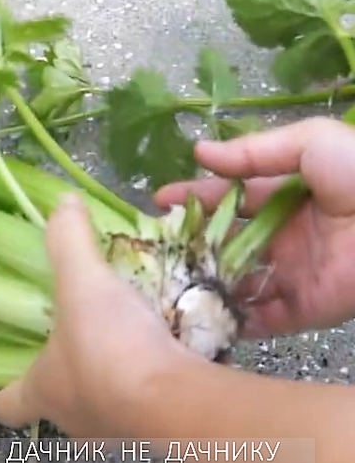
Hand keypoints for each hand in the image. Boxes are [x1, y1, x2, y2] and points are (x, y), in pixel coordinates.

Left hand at [0, 195, 199, 438]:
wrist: (179, 406)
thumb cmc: (112, 350)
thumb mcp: (84, 283)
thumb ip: (70, 242)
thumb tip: (62, 203)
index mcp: (43, 392)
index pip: (6, 403)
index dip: (4, 389)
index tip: (11, 368)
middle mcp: (75, 423)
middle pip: (60, 408)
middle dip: (70, 380)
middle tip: (84, 345)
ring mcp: (119, 437)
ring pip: (109, 414)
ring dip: (118, 386)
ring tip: (134, 347)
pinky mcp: (161, 437)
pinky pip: (153, 413)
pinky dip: (159, 390)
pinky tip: (174, 360)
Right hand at [155, 117, 354, 337]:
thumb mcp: (312, 144)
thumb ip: (254, 151)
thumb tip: (200, 152)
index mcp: (286, 198)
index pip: (228, 199)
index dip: (193, 198)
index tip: (156, 202)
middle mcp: (282, 237)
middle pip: (224, 243)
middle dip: (188, 244)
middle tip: (150, 247)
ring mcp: (290, 275)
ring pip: (233, 282)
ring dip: (201, 282)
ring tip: (160, 281)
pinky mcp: (301, 310)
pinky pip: (258, 318)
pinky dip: (229, 318)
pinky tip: (194, 311)